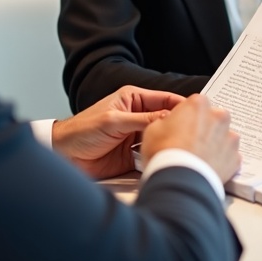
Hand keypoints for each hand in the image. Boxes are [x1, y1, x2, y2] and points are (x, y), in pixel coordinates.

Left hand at [51, 85, 182, 179]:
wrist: (64, 155)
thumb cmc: (82, 130)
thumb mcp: (114, 121)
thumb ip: (142, 120)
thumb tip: (168, 117)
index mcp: (133, 99)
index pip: (164, 99)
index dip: (181, 105)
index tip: (197, 112)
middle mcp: (138, 116)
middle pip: (166, 120)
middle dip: (178, 126)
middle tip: (195, 135)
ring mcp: (136, 136)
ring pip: (161, 138)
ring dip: (169, 144)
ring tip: (183, 150)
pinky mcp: (134, 155)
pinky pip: (152, 154)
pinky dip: (158, 157)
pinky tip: (166, 161)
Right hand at [142, 93, 241, 181]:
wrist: (180, 180)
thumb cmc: (165, 153)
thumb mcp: (153, 129)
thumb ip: (166, 121)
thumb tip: (169, 124)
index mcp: (198, 104)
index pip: (195, 103)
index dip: (187, 116)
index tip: (181, 126)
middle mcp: (218, 117)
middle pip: (213, 118)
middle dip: (205, 127)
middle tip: (190, 142)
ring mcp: (230, 138)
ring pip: (224, 137)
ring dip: (215, 143)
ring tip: (199, 157)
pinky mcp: (235, 158)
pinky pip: (229, 156)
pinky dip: (221, 161)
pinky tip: (207, 167)